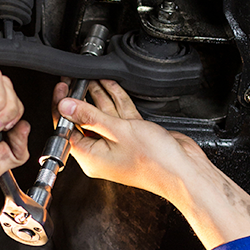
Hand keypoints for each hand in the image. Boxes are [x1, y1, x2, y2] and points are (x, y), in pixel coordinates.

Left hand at [54, 79, 249, 248]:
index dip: (62, 106)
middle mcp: (101, 152)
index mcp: (91, 157)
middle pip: (84, 119)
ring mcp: (117, 144)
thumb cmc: (155, 162)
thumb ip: (90, 116)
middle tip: (74, 78)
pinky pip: (119, 115)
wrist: (186, 172)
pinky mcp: (132, 136)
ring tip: (89, 76)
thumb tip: (66, 106)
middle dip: (80, 96)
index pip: (67, 128)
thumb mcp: (117, 132)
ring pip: (102, 114)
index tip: (63, 87)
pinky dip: (114, 99)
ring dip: (97, 95)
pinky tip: (109, 85)